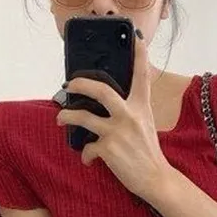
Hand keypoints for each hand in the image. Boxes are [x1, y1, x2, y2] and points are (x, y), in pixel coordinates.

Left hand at [55, 35, 171, 201]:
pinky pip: (88, 148)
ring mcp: (117, 131)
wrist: (156, 179)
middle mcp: (129, 115)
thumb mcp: (145, 125)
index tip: (136, 37)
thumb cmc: (148, 153)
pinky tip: (89, 159)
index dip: (139, 55)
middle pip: (100, 90)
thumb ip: (131, 112)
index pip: (141, 76)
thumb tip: (109, 105)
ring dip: (67, 117)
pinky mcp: (108, 149)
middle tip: (69, 86)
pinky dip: (86, 155)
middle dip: (80, 85)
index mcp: (141, 107)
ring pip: (83, 117)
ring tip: (60, 119)